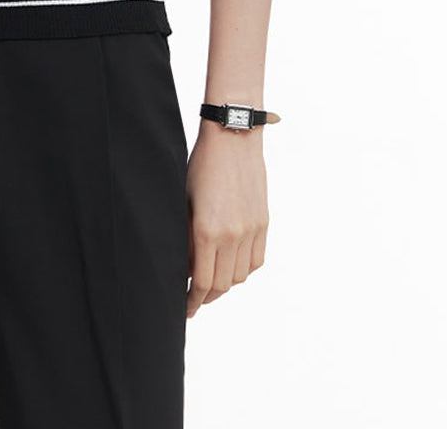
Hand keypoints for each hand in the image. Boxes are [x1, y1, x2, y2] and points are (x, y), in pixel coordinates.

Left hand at [185, 123, 268, 317]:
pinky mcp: (263, 222)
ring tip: (212, 283)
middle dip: (206, 297)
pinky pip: (256, 260)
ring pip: (240, 276)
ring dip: (225, 284)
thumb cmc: (201, 164)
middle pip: (222, 285)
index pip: (202, 282)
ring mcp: (251, 230)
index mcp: (207, 230)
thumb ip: (185, 235)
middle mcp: (232, 235)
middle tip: (195, 300)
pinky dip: (244, 270)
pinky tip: (232, 266)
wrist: (233, 137)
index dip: (193, 300)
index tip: (186, 309)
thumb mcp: (184, 200)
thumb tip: (185, 264)